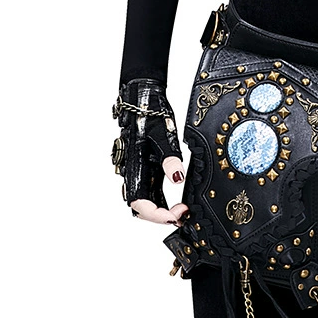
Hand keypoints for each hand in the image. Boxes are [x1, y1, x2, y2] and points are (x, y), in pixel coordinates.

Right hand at [111, 77, 189, 224]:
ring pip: (145, 202)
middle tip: (183, 214)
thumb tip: (178, 178)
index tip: (177, 215)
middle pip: (142, 209)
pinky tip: (176, 201)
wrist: (142, 99)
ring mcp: (138, 173)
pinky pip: (150, 192)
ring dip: (161, 211)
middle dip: (161, 217)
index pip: (140, 205)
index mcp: (134, 169)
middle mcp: (133, 174)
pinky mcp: (144, 169)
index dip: (157, 216)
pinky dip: (162, 201)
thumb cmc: (149, 115)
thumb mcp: (164, 136)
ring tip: (182, 210)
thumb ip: (170, 159)